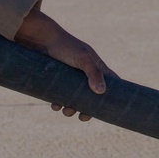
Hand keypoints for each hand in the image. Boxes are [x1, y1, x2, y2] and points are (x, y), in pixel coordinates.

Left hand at [15, 6, 109, 121]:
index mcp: (96, 68)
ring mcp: (71, 79)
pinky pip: (59, 97)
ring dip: (70, 109)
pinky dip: (58, 103)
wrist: (41, 40)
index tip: (117, 108)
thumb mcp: (83, 58)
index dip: (115, 95)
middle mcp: (85, 75)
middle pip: (92, 97)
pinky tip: (55, 105)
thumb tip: (101, 92)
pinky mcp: (57, 81)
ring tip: (66, 110)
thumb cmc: (65, 46)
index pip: (112, 82)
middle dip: (87, 109)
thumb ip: (93, 73)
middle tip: (83, 117)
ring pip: (74, 99)